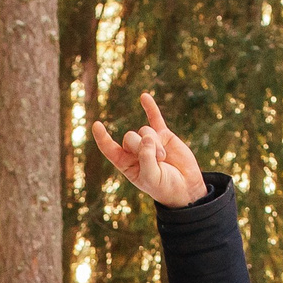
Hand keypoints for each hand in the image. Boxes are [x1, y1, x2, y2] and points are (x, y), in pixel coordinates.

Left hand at [90, 92, 209, 207]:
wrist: (185, 186)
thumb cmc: (165, 186)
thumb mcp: (151, 178)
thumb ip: (146, 158)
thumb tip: (146, 137)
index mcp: (126, 164)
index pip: (110, 149)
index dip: (103, 138)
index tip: (96, 125)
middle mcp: (135, 151)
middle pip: (129, 137)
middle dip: (142, 146)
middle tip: (158, 160)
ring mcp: (149, 141)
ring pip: (144, 131)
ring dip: (155, 144)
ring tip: (163, 158)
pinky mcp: (163, 135)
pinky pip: (155, 118)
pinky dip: (150, 107)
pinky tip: (144, 96)